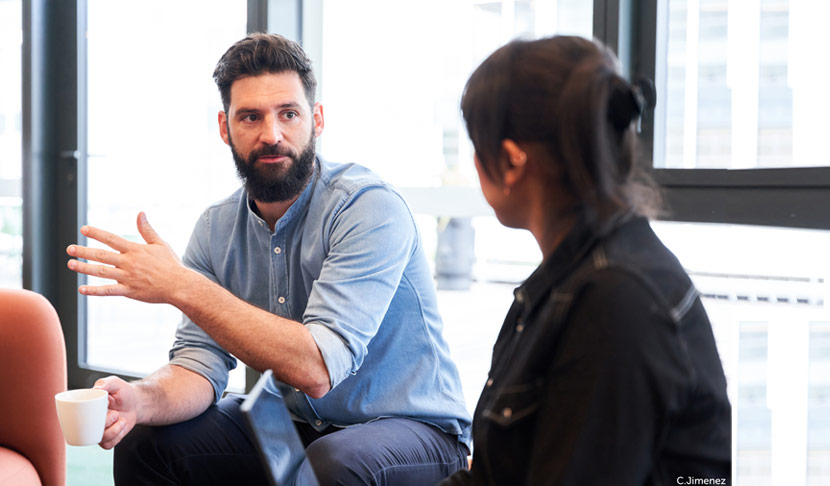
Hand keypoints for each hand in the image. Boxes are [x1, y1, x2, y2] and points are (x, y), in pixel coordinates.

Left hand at [66, 212, 184, 302]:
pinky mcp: (129, 291)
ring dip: (84, 268)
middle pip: (102, 255)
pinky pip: (108, 291)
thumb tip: (140, 213)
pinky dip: (94, 291)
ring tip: (71, 264)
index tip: (83, 229)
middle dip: (84, 251)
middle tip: (70, 248)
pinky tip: (82, 289)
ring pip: (101, 272)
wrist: (179, 285)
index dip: (97, 233)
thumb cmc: (171, 264)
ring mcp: (128, 278)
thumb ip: (147, 230)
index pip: (112, 239)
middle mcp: (129, 263)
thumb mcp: (160, 244)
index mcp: (135, 250)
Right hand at [93, 376, 138, 449]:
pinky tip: (121, 425)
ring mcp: (97, 431)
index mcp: (86, 409)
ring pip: (98, 439)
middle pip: (87, 430)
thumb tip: (96, 389)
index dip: (87, 415)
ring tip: (121, 419)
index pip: (75, 416)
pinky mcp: (107, 439)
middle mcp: (89, 421)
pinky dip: (117, 436)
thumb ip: (105, 383)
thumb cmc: (123, 393)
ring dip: (113, 430)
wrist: (136, 403)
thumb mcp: (115, 383)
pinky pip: (107, 445)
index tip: (105, 405)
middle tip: (115, 414)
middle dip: (105, 423)